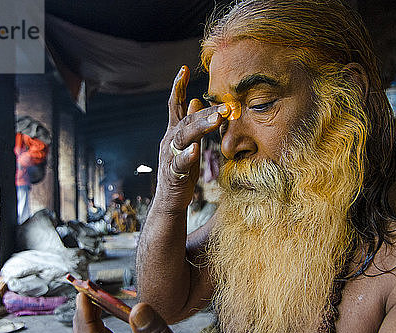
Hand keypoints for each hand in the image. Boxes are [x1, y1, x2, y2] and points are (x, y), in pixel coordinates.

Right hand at [155, 65, 226, 212]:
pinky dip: (187, 156)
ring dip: (200, 127)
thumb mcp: (187, 144)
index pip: (174, 105)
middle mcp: (169, 141)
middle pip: (185, 120)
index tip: (184, 69)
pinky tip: (195, 150)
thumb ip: (190, 123)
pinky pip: (179, 163)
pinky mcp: (173, 174)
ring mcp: (170, 157)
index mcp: (173, 132)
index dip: (177, 87)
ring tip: (216, 120)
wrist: (170, 200)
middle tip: (226, 105)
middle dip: (205, 111)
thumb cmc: (181, 170)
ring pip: (183, 137)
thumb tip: (194, 100)